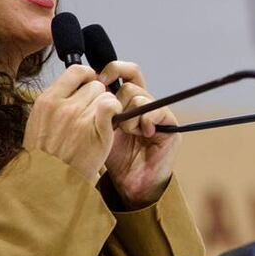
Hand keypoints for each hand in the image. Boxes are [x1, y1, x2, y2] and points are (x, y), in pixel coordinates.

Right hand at [23, 65, 121, 183]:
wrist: (50, 184)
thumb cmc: (46, 158)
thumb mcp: (38, 123)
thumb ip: (55, 103)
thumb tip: (75, 86)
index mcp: (46, 101)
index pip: (75, 71)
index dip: (87, 78)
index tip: (89, 89)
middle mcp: (62, 105)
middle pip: (94, 83)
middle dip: (97, 97)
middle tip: (94, 115)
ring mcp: (79, 116)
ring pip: (105, 95)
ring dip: (106, 108)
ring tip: (98, 125)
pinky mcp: (96, 129)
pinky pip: (111, 105)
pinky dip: (115, 111)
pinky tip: (110, 123)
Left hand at [100, 61, 180, 207]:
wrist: (131, 184)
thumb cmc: (113, 158)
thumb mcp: (99, 128)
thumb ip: (95, 107)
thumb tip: (84, 82)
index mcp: (126, 101)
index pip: (124, 72)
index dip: (112, 70)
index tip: (98, 79)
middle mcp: (144, 104)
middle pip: (132, 81)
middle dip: (118, 98)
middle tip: (114, 120)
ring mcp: (157, 114)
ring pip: (140, 96)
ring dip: (129, 115)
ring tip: (127, 132)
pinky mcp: (170, 127)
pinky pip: (157, 111)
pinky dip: (146, 120)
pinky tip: (143, 133)